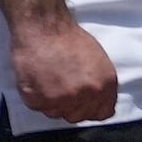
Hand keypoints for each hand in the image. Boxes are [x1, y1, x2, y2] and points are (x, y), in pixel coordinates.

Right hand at [9, 8, 118, 126]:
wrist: (43, 26)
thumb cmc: (70, 39)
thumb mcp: (101, 62)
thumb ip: (105, 88)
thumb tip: (106, 109)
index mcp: (103, 87)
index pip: (101, 114)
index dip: (90, 108)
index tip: (82, 100)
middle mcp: (84, 96)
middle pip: (76, 116)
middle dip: (70, 104)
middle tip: (61, 84)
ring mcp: (59, 99)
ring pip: (55, 113)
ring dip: (51, 100)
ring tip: (48, 78)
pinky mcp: (36, 98)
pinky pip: (37, 106)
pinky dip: (35, 95)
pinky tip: (38, 78)